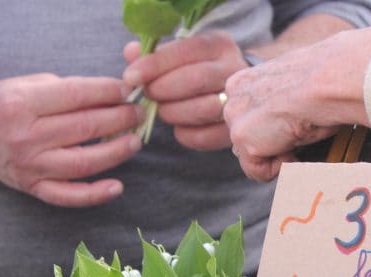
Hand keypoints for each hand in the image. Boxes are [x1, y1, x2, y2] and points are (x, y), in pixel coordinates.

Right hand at [0, 74, 141, 206]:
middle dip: (120, 119)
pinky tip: (117, 186)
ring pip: (84, 162)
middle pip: (85, 127)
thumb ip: (68, 90)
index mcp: (22, 103)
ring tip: (135, 142)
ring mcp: (30, 165)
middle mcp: (25, 135)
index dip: (109, 92)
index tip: (129, 90)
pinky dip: (96, 194)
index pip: (77, 95)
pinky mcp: (34, 187)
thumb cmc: (6, 106)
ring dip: (117, 152)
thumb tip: (114, 94)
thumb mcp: (28, 86)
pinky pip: (70, 195)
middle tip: (138, 113)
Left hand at [123, 30, 248, 150]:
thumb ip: (155, 53)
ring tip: (164, 111)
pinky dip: (185, 135)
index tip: (131, 77)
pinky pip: (207, 137)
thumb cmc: (200, 70)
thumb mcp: (181, 54)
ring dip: (174, 113)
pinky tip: (179, 128)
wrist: (239, 94)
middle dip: (163, 89)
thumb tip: (131, 53)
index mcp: (218, 45)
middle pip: (196, 79)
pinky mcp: (236, 129)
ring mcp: (240, 101)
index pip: (184, 51)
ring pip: (203, 109)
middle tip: (149, 95)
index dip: (154, 64)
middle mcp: (235, 70)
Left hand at [224, 26, 370, 181]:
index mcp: (248, 81)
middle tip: (299, 132)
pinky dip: (280, 167)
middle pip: (246, 139)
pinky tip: (294, 144)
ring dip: (278, 153)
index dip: (274, 131)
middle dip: (272, 146)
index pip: (250, 119)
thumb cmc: (326, 81)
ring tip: (299, 134)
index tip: (296, 125)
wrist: (329, 82)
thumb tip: (290, 121)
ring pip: (252, 155)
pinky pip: (257, 170)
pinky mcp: (242, 136)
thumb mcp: (298, 89)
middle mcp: (235, 95)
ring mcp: (236, 116)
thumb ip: (281, 102)